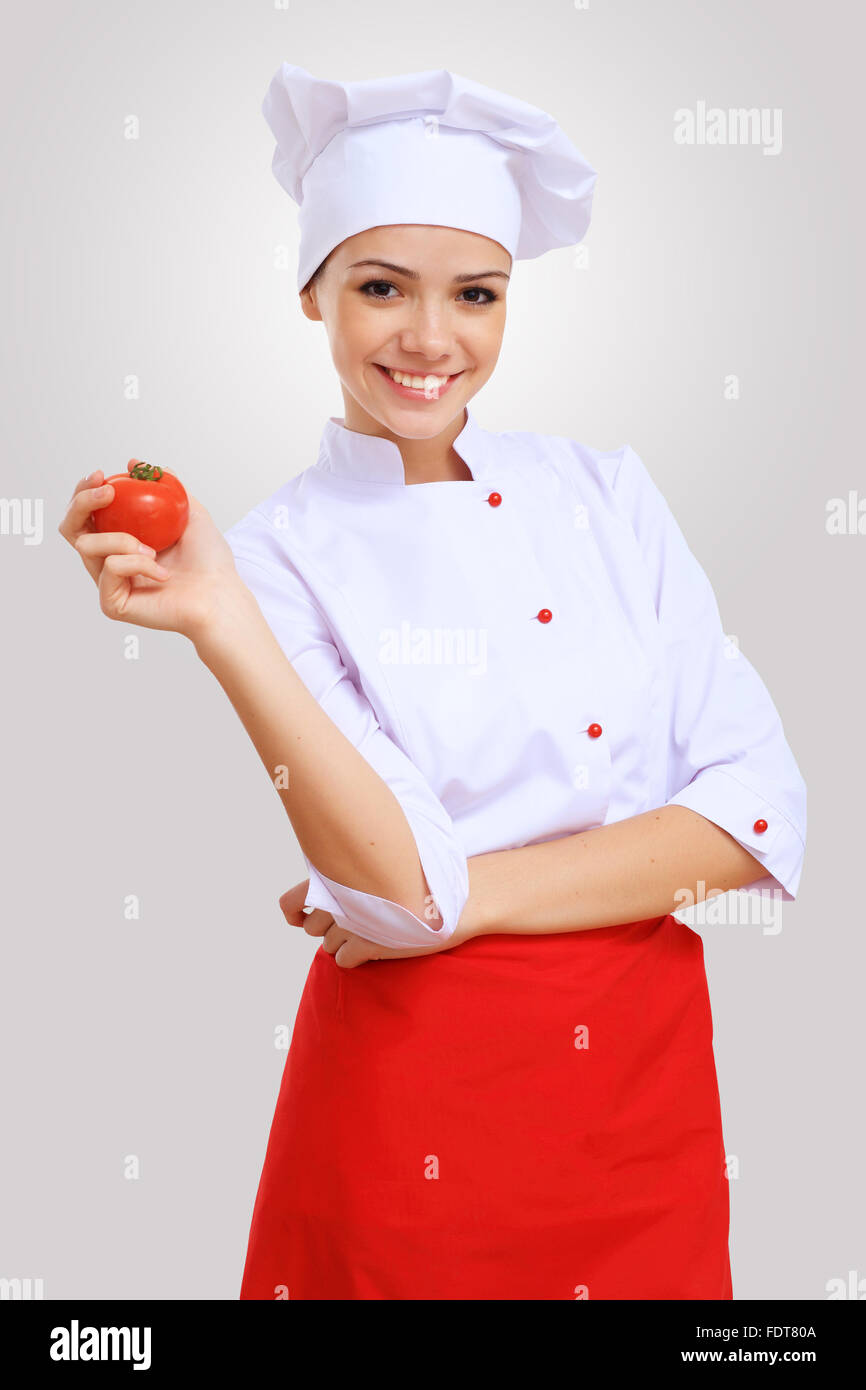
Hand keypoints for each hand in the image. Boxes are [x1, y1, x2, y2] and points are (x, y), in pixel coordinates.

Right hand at [58, 463, 244, 639]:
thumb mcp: (190, 512)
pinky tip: (162, 574)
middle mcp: (110, 562)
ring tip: (154, 550)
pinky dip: (137, 564)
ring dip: (122, 539)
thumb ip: (166, 486)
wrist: (221, 595)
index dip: (85, 492)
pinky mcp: (112, 603)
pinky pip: (110, 568)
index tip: (102, 475)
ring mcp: (109, 584)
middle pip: (71, 528)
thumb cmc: (210, 562)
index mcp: (123, 542)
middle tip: (107, 492)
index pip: (88, 514)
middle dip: (82, 503)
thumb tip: (134, 463)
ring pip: (87, 545)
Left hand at [278, 880, 481, 968]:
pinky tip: (375, 948)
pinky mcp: (366, 945)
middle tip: (359, 920)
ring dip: (345, 942)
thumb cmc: (424, 880)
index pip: (290, 901)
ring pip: (328, 945)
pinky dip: (356, 958)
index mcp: (339, 875)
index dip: (295, 912)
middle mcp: (340, 899)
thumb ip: (353, 876)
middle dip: (331, 926)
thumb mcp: (384, 867)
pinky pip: (344, 960)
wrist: (458, 897)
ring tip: (374, 932)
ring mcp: (352, 923)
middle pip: (313, 926)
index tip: (305, 916)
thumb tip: (329, 897)